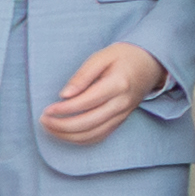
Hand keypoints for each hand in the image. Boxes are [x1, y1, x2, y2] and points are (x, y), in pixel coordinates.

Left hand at [39, 42, 169, 146]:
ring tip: (51, 128)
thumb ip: (83, 75)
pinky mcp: (122, 120)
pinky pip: (101, 136)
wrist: (150, 63)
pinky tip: (67, 134)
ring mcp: (123, 114)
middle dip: (62, 126)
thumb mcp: (102, 56)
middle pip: (88, 123)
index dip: (64, 109)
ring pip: (93, 134)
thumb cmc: (124, 56)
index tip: (47, 110)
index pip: (86, 103)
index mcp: (118, 84)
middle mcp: (122, 103)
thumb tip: (65, 95)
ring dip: (69, 136)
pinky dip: (82, 139)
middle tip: (44, 120)